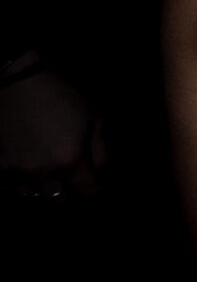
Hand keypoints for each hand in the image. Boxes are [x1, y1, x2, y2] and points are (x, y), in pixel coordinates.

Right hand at [1, 56, 106, 199]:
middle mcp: (41, 173)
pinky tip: (26, 176)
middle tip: (73, 183)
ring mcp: (15, 171)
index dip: (95, 192)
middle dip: (69, 194)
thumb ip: (100, 149)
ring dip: (43, 191)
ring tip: (50, 181)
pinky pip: (9, 188)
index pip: (87, 192)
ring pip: (32, 196)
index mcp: (69, 161)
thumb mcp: (92, 117)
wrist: (16, 81)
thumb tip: (102, 171)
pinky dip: (19, 186)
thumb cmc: (61, 95)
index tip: (96, 187)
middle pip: (58, 199)